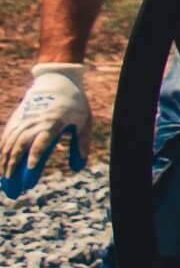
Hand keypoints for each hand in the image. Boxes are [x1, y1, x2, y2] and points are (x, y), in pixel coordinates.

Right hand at [2, 64, 90, 197]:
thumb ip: (81, 144)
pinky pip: (6, 137)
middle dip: (14, 167)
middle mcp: (34, 122)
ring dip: (5, 163)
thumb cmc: (74, 104)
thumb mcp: (84, 122)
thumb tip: (78, 168)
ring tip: (5, 181)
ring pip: (9, 143)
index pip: (42, 141)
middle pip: (20, 146)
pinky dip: (2, 151)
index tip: (31, 169)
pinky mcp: (17, 119)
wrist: (56, 80)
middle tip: (13, 187)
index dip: (35, 155)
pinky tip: (2, 165)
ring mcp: (23, 120)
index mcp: (53, 122)